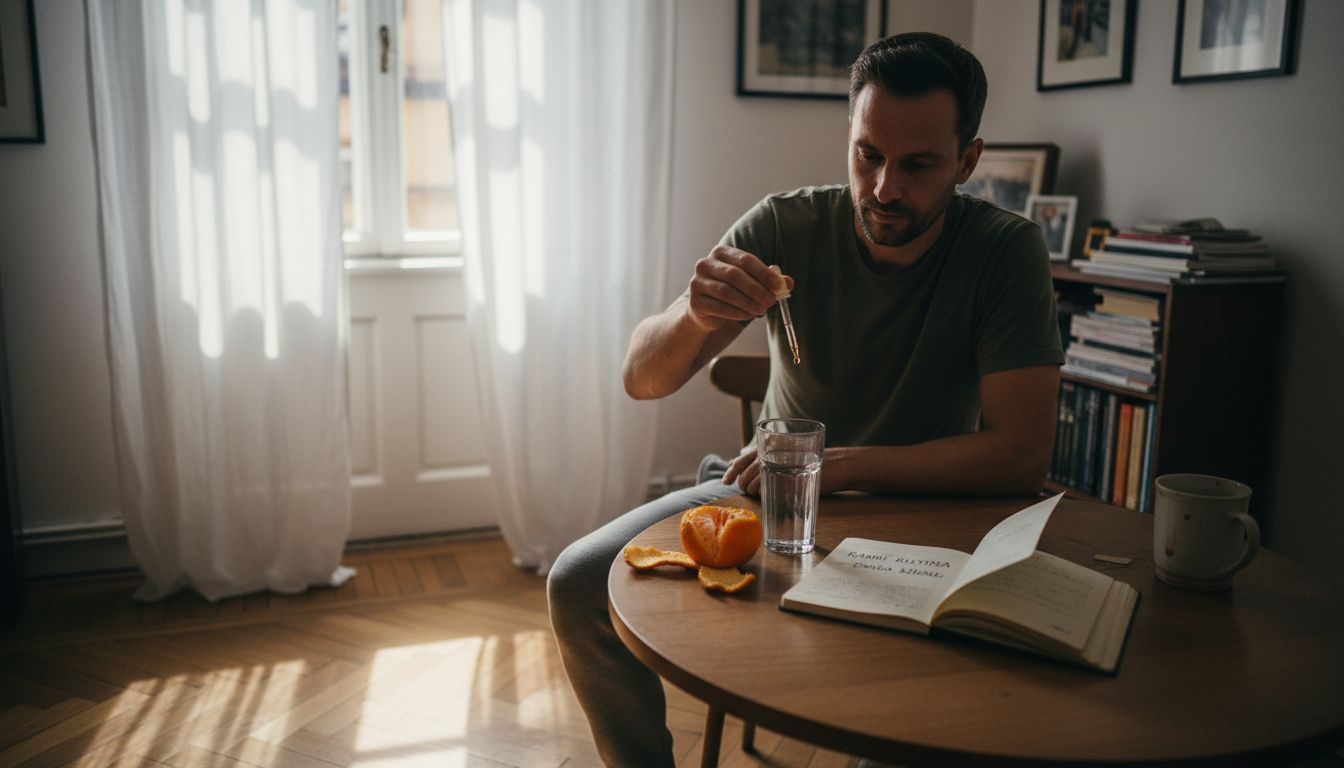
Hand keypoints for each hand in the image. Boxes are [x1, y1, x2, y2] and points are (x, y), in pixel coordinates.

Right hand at [685, 245, 792, 331]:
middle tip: (771, 301)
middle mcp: (705, 264)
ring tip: (761, 310)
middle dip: (756, 289)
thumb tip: (788, 283)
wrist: (706, 310)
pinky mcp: (695, 302)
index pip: (745, 259)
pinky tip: (748, 315)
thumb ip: (770, 281)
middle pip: (735, 275)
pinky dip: (737, 313)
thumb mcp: (752, 283)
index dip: (764, 273)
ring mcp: (697, 282)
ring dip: (748, 303)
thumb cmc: (732, 292)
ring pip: (726, 292)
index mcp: (721, 252)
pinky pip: (719, 307)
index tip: (779, 286)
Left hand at [725, 445, 844, 497]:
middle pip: (746, 472)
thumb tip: (744, 463)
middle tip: (745, 490)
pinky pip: (770, 491)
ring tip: (757, 493)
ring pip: (755, 482)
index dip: (732, 470)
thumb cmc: (811, 460)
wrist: (838, 465)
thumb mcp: (788, 453)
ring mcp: (782, 468)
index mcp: (773, 444)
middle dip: (742, 483)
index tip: (726, 480)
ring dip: (751, 491)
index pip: (744, 457)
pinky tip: (767, 496)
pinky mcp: (790, 481)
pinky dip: (765, 495)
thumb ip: (769, 455)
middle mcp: (775, 453)